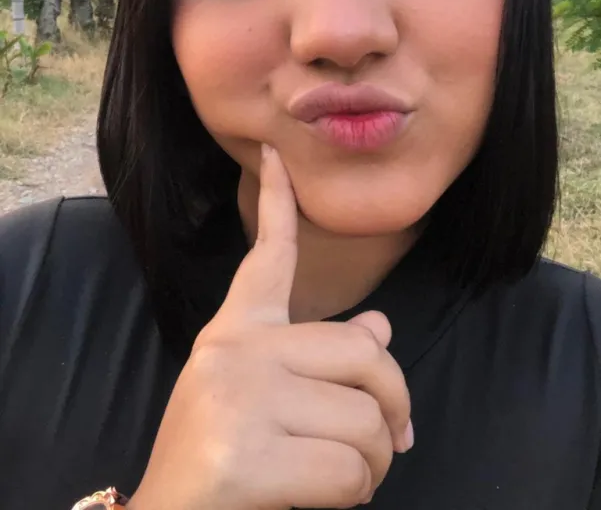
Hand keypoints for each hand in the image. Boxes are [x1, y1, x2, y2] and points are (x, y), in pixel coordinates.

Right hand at [129, 145, 412, 509]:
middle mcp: (234, 349)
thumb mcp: (266, 398)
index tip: (277, 154)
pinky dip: (356, 496)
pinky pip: (349, 470)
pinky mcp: (243, 451)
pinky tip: (324, 502)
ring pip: (366, 419)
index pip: (267, 257)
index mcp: (236, 332)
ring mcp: (238, 394)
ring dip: (376, 463)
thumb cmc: (225, 459)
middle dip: (395, 407)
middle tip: (392, 444)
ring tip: (347, 480)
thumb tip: (381, 326)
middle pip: (364, 352)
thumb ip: (320, 360)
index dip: (276, 203)